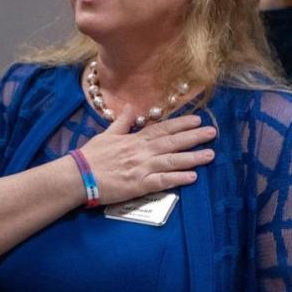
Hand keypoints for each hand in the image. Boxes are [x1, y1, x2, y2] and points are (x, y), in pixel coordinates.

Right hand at [78, 106, 215, 204]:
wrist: (78, 176)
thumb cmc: (91, 156)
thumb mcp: (106, 135)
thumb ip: (121, 122)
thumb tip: (128, 107)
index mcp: (134, 139)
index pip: (162, 129)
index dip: (181, 124)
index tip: (197, 119)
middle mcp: (141, 152)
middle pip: (172, 142)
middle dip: (193, 137)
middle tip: (213, 132)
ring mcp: (141, 168)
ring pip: (171, 160)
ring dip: (192, 157)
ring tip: (210, 154)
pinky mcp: (139, 185)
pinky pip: (162, 181)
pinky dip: (178, 178)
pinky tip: (193, 177)